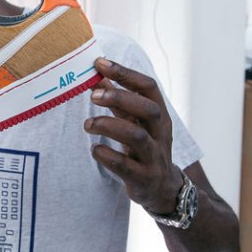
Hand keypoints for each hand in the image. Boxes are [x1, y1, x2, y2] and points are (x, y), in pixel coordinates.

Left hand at [85, 57, 181, 213]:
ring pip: (137, 136)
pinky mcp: (143, 178)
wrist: (163, 188)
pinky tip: (94, 150)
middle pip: (148, 109)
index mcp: (159, 115)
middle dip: (120, 98)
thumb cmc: (145, 147)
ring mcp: (154, 157)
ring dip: (108, 126)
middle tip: (93, 95)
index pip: (148, 87)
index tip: (100, 63)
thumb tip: (99, 74)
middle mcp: (160, 133)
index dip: (125, 73)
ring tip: (88, 125)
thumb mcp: (136, 121)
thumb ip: (119, 100)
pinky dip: (106, 155)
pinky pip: (125, 166)